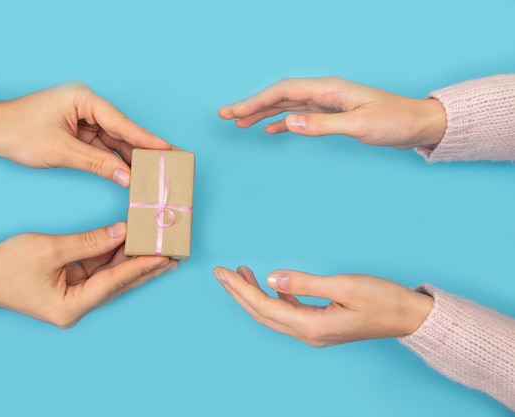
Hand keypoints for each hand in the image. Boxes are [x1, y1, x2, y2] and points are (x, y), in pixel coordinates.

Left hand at [0, 83, 174, 186]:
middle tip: (168, 163)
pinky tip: (130, 173)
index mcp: (84, 99)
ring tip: (154, 172)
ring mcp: (83, 119)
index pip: (121, 122)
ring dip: (130, 158)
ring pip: (114, 141)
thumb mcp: (60, 150)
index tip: (168, 149)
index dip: (146, 139)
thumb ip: (97, 164)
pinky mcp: (79, 132)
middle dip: (142, 150)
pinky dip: (114, 161)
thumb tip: (126, 177)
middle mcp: (87, 106)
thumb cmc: (18, 132)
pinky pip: (102, 148)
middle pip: (122, 131)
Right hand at [0, 222, 177, 327]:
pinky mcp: (71, 286)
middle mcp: (77, 306)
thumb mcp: (50, 248)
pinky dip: (114, 257)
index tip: (164, 255)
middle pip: (119, 283)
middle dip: (146, 267)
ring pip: (112, 277)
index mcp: (71, 306)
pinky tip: (131, 245)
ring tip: (160, 249)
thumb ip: (89, 241)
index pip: (114, 282)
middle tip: (174, 254)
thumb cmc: (7, 265)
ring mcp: (74, 298)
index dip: (140, 266)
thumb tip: (121, 232)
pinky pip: (99, 271)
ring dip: (133, 261)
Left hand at [213, 266, 432, 346]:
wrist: (408, 317)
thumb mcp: (344, 286)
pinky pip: (288, 313)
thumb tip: (272, 278)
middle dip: (239, 293)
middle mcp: (308, 334)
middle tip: (220, 273)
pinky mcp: (321, 325)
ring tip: (240, 274)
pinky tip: (272, 285)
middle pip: (262, 314)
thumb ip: (306, 283)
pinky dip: (274, 297)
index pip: (264, 306)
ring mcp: (314, 332)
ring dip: (254, 295)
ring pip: (273, 314)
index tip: (223, 272)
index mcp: (312, 326)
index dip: (240, 289)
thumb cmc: (382, 300)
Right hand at [218, 77, 445, 148]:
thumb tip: (288, 122)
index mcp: (328, 89)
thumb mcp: (358, 124)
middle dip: (251, 105)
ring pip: (286, 105)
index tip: (234, 112)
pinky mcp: (332, 114)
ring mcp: (327, 103)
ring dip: (262, 113)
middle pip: (279, 95)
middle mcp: (324, 92)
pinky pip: (299, 115)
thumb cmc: (393, 121)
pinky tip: (271, 130)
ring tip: (240, 123)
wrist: (416, 124)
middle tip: (225, 115)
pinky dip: (282, 121)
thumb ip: (322, 124)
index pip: (283, 91)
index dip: (255, 101)